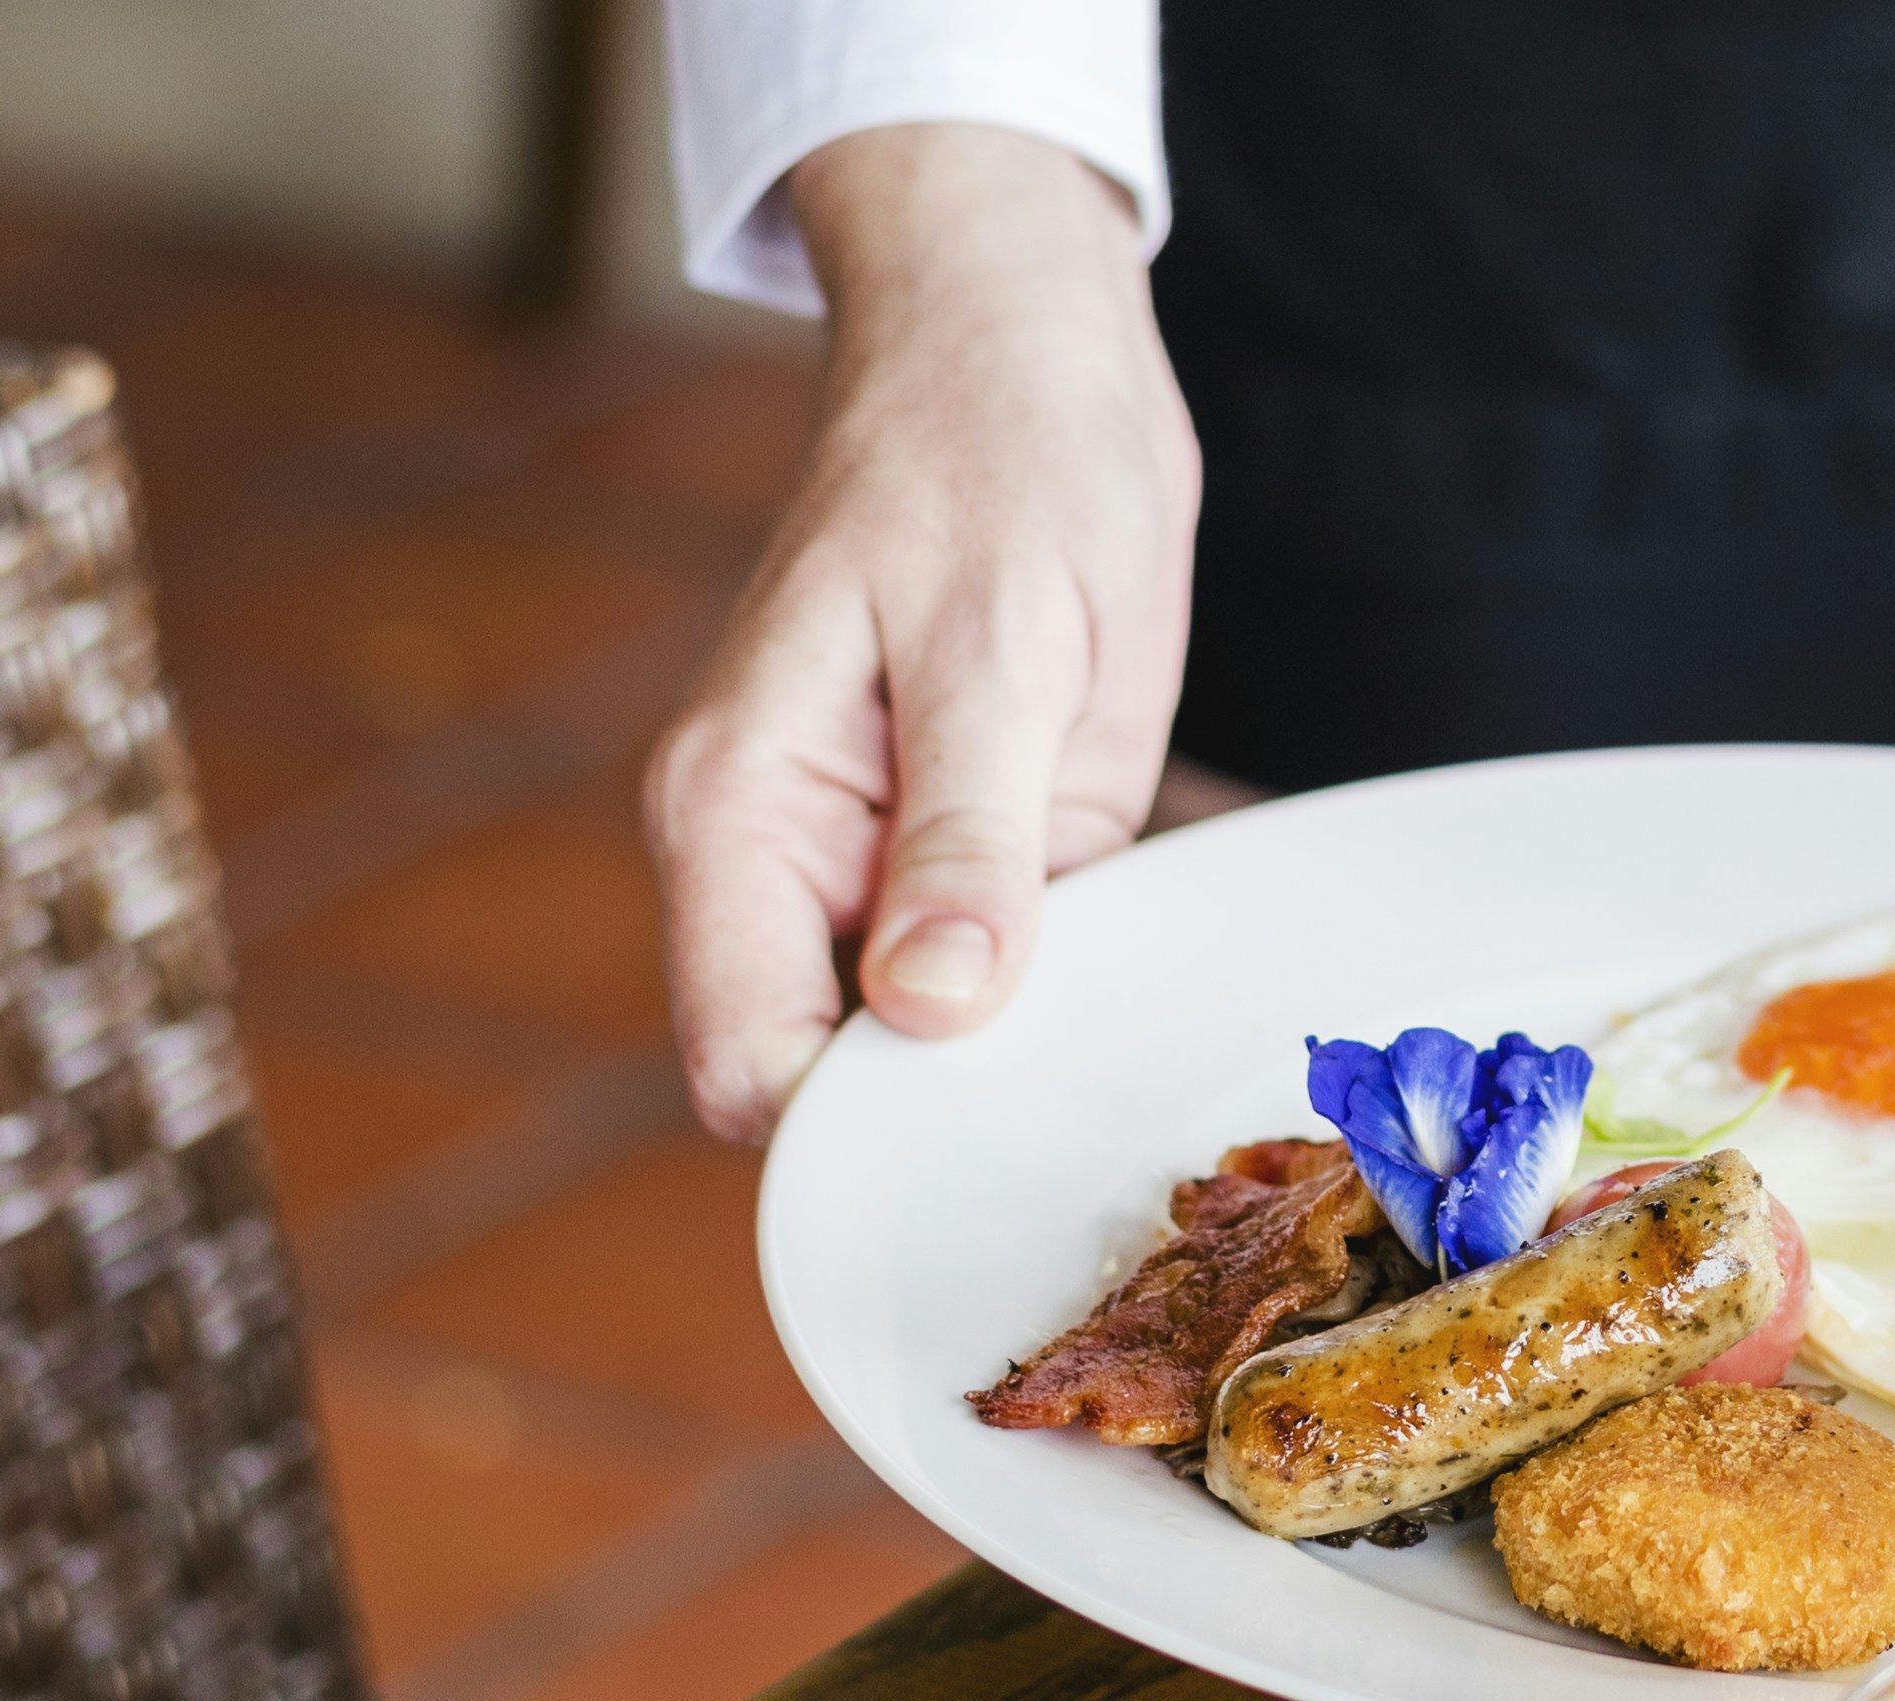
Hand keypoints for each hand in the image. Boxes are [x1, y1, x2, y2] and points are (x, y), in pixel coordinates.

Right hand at [646, 124, 1200, 1142]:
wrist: (1029, 359)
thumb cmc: (999, 461)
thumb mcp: (997, 646)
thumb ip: (965, 836)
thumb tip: (927, 1008)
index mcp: (740, 820)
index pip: (753, 1065)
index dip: (856, 1139)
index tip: (988, 1147)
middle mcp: (789, 870)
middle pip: (838, 1088)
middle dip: (951, 1118)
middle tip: (1092, 1112)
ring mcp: (882, 876)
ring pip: (934, 1052)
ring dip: (1028, 1065)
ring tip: (1134, 1046)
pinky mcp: (976, 865)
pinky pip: (1014, 983)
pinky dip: (1079, 1001)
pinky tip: (1154, 985)